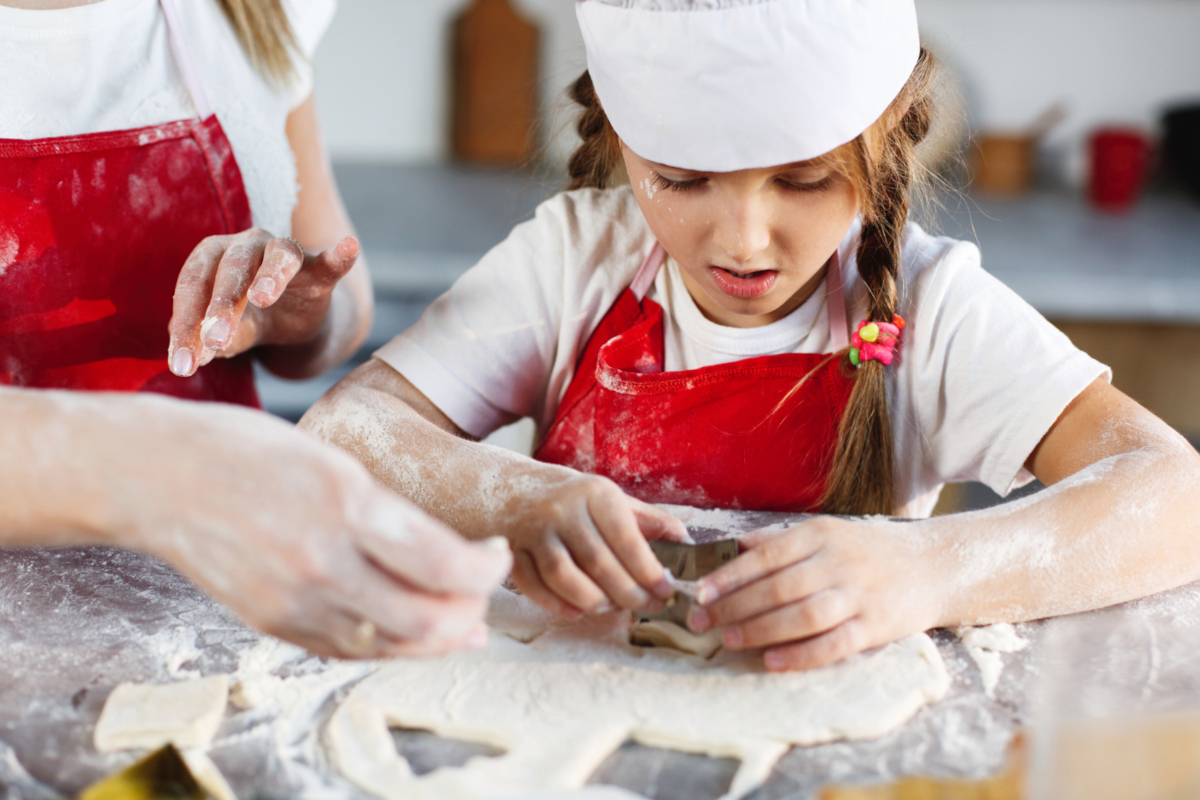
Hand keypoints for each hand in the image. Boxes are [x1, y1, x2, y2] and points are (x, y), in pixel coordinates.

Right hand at [109, 401, 510, 658]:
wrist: (152, 477)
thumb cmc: (244, 450)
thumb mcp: (332, 460)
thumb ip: (387, 512)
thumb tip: (446, 554)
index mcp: (345, 504)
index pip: (445, 564)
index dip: (487, 570)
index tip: (497, 554)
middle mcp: (321, 561)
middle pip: (425, 618)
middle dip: (471, 611)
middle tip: (484, 593)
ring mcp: (291, 599)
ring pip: (389, 644)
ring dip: (436, 638)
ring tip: (461, 622)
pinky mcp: (270, 622)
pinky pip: (347, 649)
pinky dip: (388, 645)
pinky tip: (408, 630)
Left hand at [167, 228, 359, 375]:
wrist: (292, 318)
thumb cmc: (249, 319)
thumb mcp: (228, 333)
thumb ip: (212, 342)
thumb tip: (194, 357)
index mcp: (212, 256)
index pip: (194, 284)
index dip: (186, 322)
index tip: (184, 362)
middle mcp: (246, 245)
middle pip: (232, 268)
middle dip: (221, 305)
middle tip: (214, 340)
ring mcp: (284, 252)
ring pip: (278, 257)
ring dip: (269, 276)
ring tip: (262, 299)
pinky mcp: (319, 270)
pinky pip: (329, 262)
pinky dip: (340, 255)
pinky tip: (349, 247)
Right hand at [505, 474, 688, 617]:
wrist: (512, 491)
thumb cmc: (575, 500)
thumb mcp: (613, 500)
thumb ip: (650, 522)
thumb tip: (687, 543)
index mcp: (595, 493)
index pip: (627, 539)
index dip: (649, 571)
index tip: (666, 591)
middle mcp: (563, 509)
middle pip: (599, 564)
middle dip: (629, 594)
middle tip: (648, 607)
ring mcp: (535, 531)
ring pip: (565, 578)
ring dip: (595, 602)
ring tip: (613, 607)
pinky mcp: (513, 551)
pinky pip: (534, 586)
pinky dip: (557, 605)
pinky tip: (578, 611)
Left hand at [686, 517, 942, 670]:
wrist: (935, 565)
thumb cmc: (871, 550)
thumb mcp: (829, 532)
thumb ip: (782, 540)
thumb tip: (736, 547)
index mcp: (821, 534)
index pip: (766, 555)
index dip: (730, 575)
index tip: (700, 592)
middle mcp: (838, 562)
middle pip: (777, 587)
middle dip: (734, 607)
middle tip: (701, 622)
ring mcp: (859, 595)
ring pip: (801, 616)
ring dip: (760, 630)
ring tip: (729, 640)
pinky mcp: (877, 626)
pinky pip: (834, 644)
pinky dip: (801, 655)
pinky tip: (773, 662)